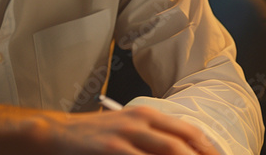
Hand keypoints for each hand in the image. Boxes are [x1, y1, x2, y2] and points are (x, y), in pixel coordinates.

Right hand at [41, 105, 221, 154]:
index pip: (189, 131)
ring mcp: (126, 135)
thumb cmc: (95, 137)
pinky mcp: (111, 149)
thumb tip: (183, 152)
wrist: (57, 134)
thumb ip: (154, 140)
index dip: (209, 149)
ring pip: (168, 151)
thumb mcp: (128, 130)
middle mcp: (141, 121)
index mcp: (148, 115)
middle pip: (183, 142)